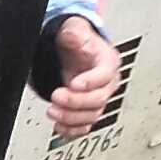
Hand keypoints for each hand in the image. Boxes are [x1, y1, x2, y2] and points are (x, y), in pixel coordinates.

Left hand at [43, 15, 122, 137]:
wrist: (73, 52)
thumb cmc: (77, 42)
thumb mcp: (75, 29)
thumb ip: (75, 32)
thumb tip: (73, 35)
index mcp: (108, 62)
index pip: (105, 75)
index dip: (91, 81)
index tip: (74, 84)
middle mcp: (107, 83)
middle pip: (99, 99)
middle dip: (76, 102)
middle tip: (57, 97)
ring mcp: (98, 98)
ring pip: (92, 115)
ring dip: (71, 117)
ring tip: (53, 111)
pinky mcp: (88, 110)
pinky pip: (84, 126)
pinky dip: (71, 129)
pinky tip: (58, 126)